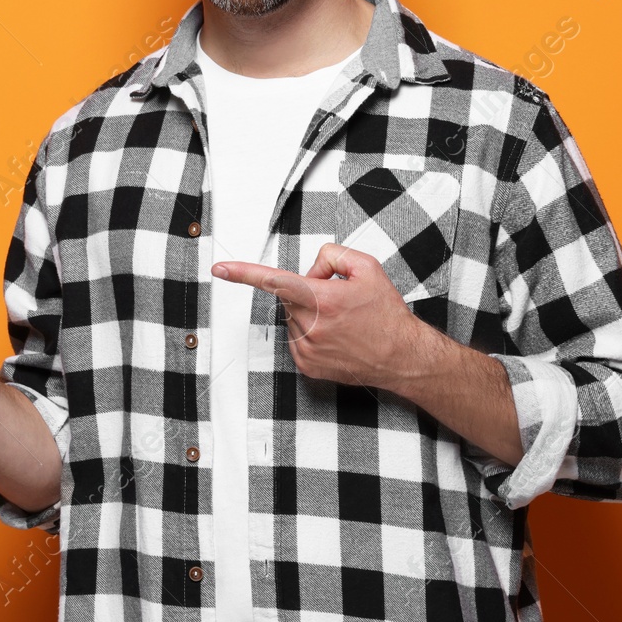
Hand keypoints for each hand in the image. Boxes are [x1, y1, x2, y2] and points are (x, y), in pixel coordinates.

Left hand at [211, 243, 434, 390]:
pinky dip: (312, 333)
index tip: (220, 268)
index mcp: (321, 298)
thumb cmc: (385, 313)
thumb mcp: (367, 268)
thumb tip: (310, 270)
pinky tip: (336, 337)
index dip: (243, 273)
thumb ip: (332, 255)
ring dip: (310, 314)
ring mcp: (306, 348)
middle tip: (338, 299)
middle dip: (307, 290)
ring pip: (293, 318)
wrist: (401, 356)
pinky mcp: (307, 365)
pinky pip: (298, 338)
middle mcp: (310, 325)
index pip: (274, 280)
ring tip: (342, 322)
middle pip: (289, 296)